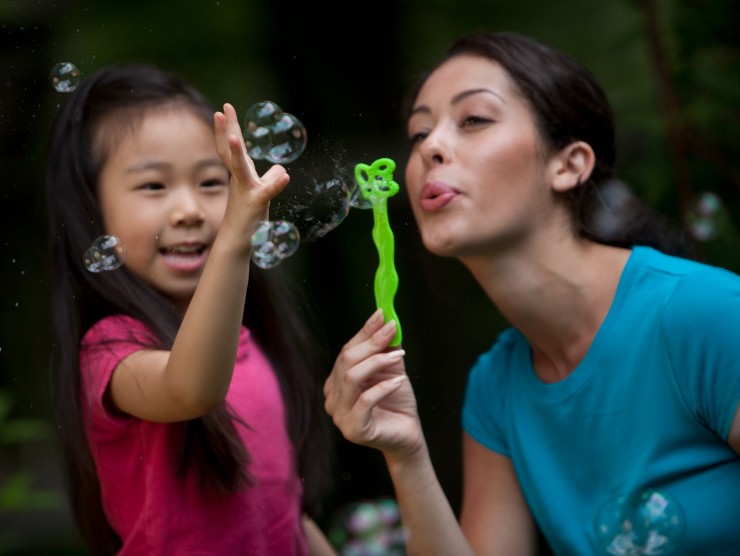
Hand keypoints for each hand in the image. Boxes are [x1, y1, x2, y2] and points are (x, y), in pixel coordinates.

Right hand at [213, 103, 289, 230]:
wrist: (240, 239)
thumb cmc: (249, 215)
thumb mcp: (261, 192)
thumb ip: (270, 178)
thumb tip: (280, 170)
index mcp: (241, 174)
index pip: (234, 146)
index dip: (230, 128)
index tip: (226, 109)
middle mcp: (240, 179)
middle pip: (230, 151)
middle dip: (226, 130)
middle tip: (221, 110)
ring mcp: (246, 191)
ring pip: (240, 169)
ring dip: (237, 153)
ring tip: (236, 138)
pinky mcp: (255, 204)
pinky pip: (266, 193)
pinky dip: (275, 184)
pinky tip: (285, 177)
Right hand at [324, 309, 422, 455]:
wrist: (408, 434)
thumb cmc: (397, 401)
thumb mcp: (391, 369)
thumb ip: (386, 349)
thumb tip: (387, 321)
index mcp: (336, 382)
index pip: (346, 351)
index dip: (364, 332)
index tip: (383, 315)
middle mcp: (332, 398)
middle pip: (346, 361)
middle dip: (371, 342)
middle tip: (392, 329)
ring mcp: (339, 415)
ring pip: (351, 377)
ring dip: (377, 361)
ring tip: (398, 355)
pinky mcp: (353, 430)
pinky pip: (364, 401)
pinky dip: (382, 387)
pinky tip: (398, 381)